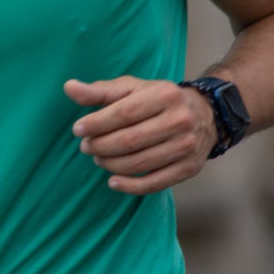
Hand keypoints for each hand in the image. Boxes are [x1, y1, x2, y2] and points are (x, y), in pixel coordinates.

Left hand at [65, 77, 216, 194]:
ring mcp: (187, 146)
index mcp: (165, 96)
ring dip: (111, 164)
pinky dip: (130, 186)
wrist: (205, 115)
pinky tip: (113, 181)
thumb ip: (99, 91)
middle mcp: (180, 120)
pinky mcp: (189, 168)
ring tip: (99, 158)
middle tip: (86, 146)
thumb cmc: (157, 100)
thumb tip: (68, 87)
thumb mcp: (131, 89)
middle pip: (130, 141)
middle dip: (100, 146)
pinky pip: (155, 183)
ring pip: (139, 163)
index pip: (124, 113)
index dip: (96, 124)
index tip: (78, 129)